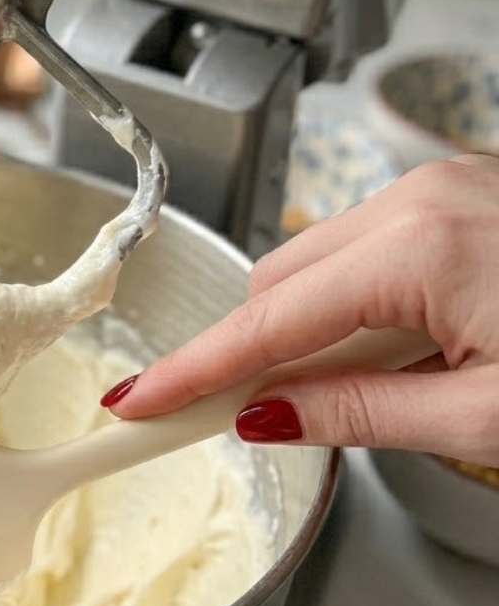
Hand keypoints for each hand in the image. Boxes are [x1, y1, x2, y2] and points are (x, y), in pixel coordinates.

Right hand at [107, 155, 498, 464]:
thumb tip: (265, 414)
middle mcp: (421, 200)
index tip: (140, 402)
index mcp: (422, 249)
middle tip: (253, 416)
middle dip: (257, 351)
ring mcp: (441, 189)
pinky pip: (367, 247)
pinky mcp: (459, 196)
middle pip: (277, 284)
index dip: (192, 372)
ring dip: (313, 329)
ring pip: (317, 265)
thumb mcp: (485, 416)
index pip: (265, 325)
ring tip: (380, 383)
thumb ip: (363, 412)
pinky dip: (359, 302)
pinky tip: (410, 345)